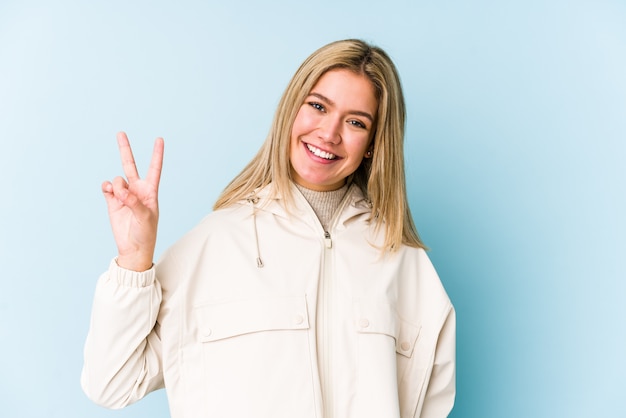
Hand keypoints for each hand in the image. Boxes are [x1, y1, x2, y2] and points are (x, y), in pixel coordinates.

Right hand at [102, 132, 163, 270]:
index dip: (157, 154)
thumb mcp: (145, 217)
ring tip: (121, 198)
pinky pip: (107, 188)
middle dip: (125, 149)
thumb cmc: (146, 233)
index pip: (154, 169)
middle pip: (130, 165)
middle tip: (120, 133)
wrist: (133, 248)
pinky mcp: (112, 201)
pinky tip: (109, 192)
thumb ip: (134, 201)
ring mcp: (123, 195)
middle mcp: (137, 190)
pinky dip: (107, 187)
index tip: (159, 139)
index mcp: (150, 191)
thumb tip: (120, 188)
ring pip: (117, 179)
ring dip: (117, 186)